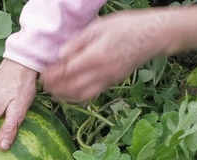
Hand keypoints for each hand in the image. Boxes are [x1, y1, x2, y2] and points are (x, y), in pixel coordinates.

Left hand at [40, 9, 171, 102]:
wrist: (154, 36)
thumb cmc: (127, 26)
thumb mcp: (100, 26)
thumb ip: (78, 41)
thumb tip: (61, 54)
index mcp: (97, 55)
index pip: (68, 71)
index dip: (53, 75)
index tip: (43, 74)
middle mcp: (102, 71)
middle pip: (72, 86)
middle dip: (55, 87)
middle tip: (44, 85)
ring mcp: (109, 79)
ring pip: (82, 95)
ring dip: (65, 96)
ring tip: (53, 92)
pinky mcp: (113, 82)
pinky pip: (92, 94)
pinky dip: (77, 96)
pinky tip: (70, 93)